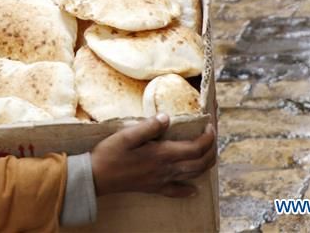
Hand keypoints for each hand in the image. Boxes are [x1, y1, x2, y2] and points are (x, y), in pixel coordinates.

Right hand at [90, 115, 215, 197]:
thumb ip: (148, 126)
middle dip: (211, 150)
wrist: (97, 177)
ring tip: (208, 154)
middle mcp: (165, 169)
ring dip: (205, 165)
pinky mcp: (153, 188)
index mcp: (161, 154)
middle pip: (199, 163)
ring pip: (192, 175)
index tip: (209, 126)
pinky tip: (194, 189)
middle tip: (212, 137)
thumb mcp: (126, 135)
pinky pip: (177, 191)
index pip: (194, 148)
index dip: (207, 138)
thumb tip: (166, 117)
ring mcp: (161, 181)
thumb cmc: (109, 154)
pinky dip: (189, 190)